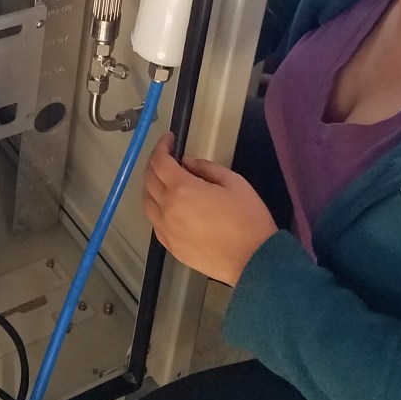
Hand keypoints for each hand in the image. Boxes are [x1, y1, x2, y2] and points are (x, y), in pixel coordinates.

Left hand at [142, 132, 277, 287]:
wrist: (253, 260)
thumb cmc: (248, 219)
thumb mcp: (233, 182)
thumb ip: (206, 168)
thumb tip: (187, 163)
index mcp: (182, 189)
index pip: (160, 161)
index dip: (162, 146)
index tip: (170, 139)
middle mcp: (167, 209)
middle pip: (148, 180)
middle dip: (155, 163)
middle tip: (167, 156)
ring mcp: (166, 230)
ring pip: (147, 202)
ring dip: (151, 186)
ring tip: (165, 180)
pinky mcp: (171, 247)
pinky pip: (155, 222)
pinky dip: (157, 208)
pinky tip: (169, 205)